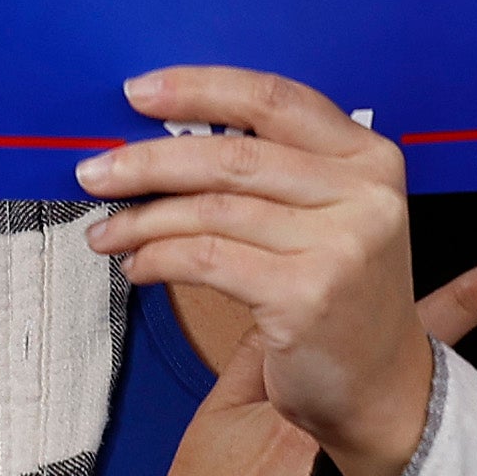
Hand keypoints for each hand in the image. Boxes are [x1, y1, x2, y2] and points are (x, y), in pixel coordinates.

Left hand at [81, 68, 461, 475]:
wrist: (382, 386)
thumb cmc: (335, 290)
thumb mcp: (322, 213)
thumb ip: (266, 168)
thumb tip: (152, 138)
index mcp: (367, 157)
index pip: (273, 99)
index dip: (198, 89)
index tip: (137, 93)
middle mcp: (364, 195)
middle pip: (231, 157)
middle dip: (147, 162)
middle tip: (94, 172)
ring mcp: (341, 245)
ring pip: (210, 210)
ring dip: (142, 220)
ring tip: (107, 233)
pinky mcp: (308, 295)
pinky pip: (205, 259)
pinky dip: (158, 258)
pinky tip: (139, 266)